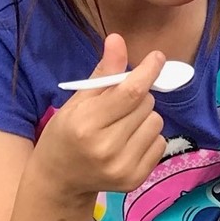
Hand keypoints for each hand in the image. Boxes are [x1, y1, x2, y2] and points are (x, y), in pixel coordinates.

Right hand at [32, 33, 166, 195]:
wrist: (59, 181)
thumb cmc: (66, 134)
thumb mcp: (77, 101)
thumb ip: (103, 73)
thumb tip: (117, 39)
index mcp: (86, 124)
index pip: (130, 92)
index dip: (148, 71)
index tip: (158, 57)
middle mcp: (105, 148)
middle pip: (146, 104)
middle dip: (138, 97)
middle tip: (119, 107)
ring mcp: (122, 167)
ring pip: (157, 122)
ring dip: (144, 118)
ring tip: (122, 126)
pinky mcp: (135, 179)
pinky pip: (161, 143)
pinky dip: (149, 138)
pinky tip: (127, 144)